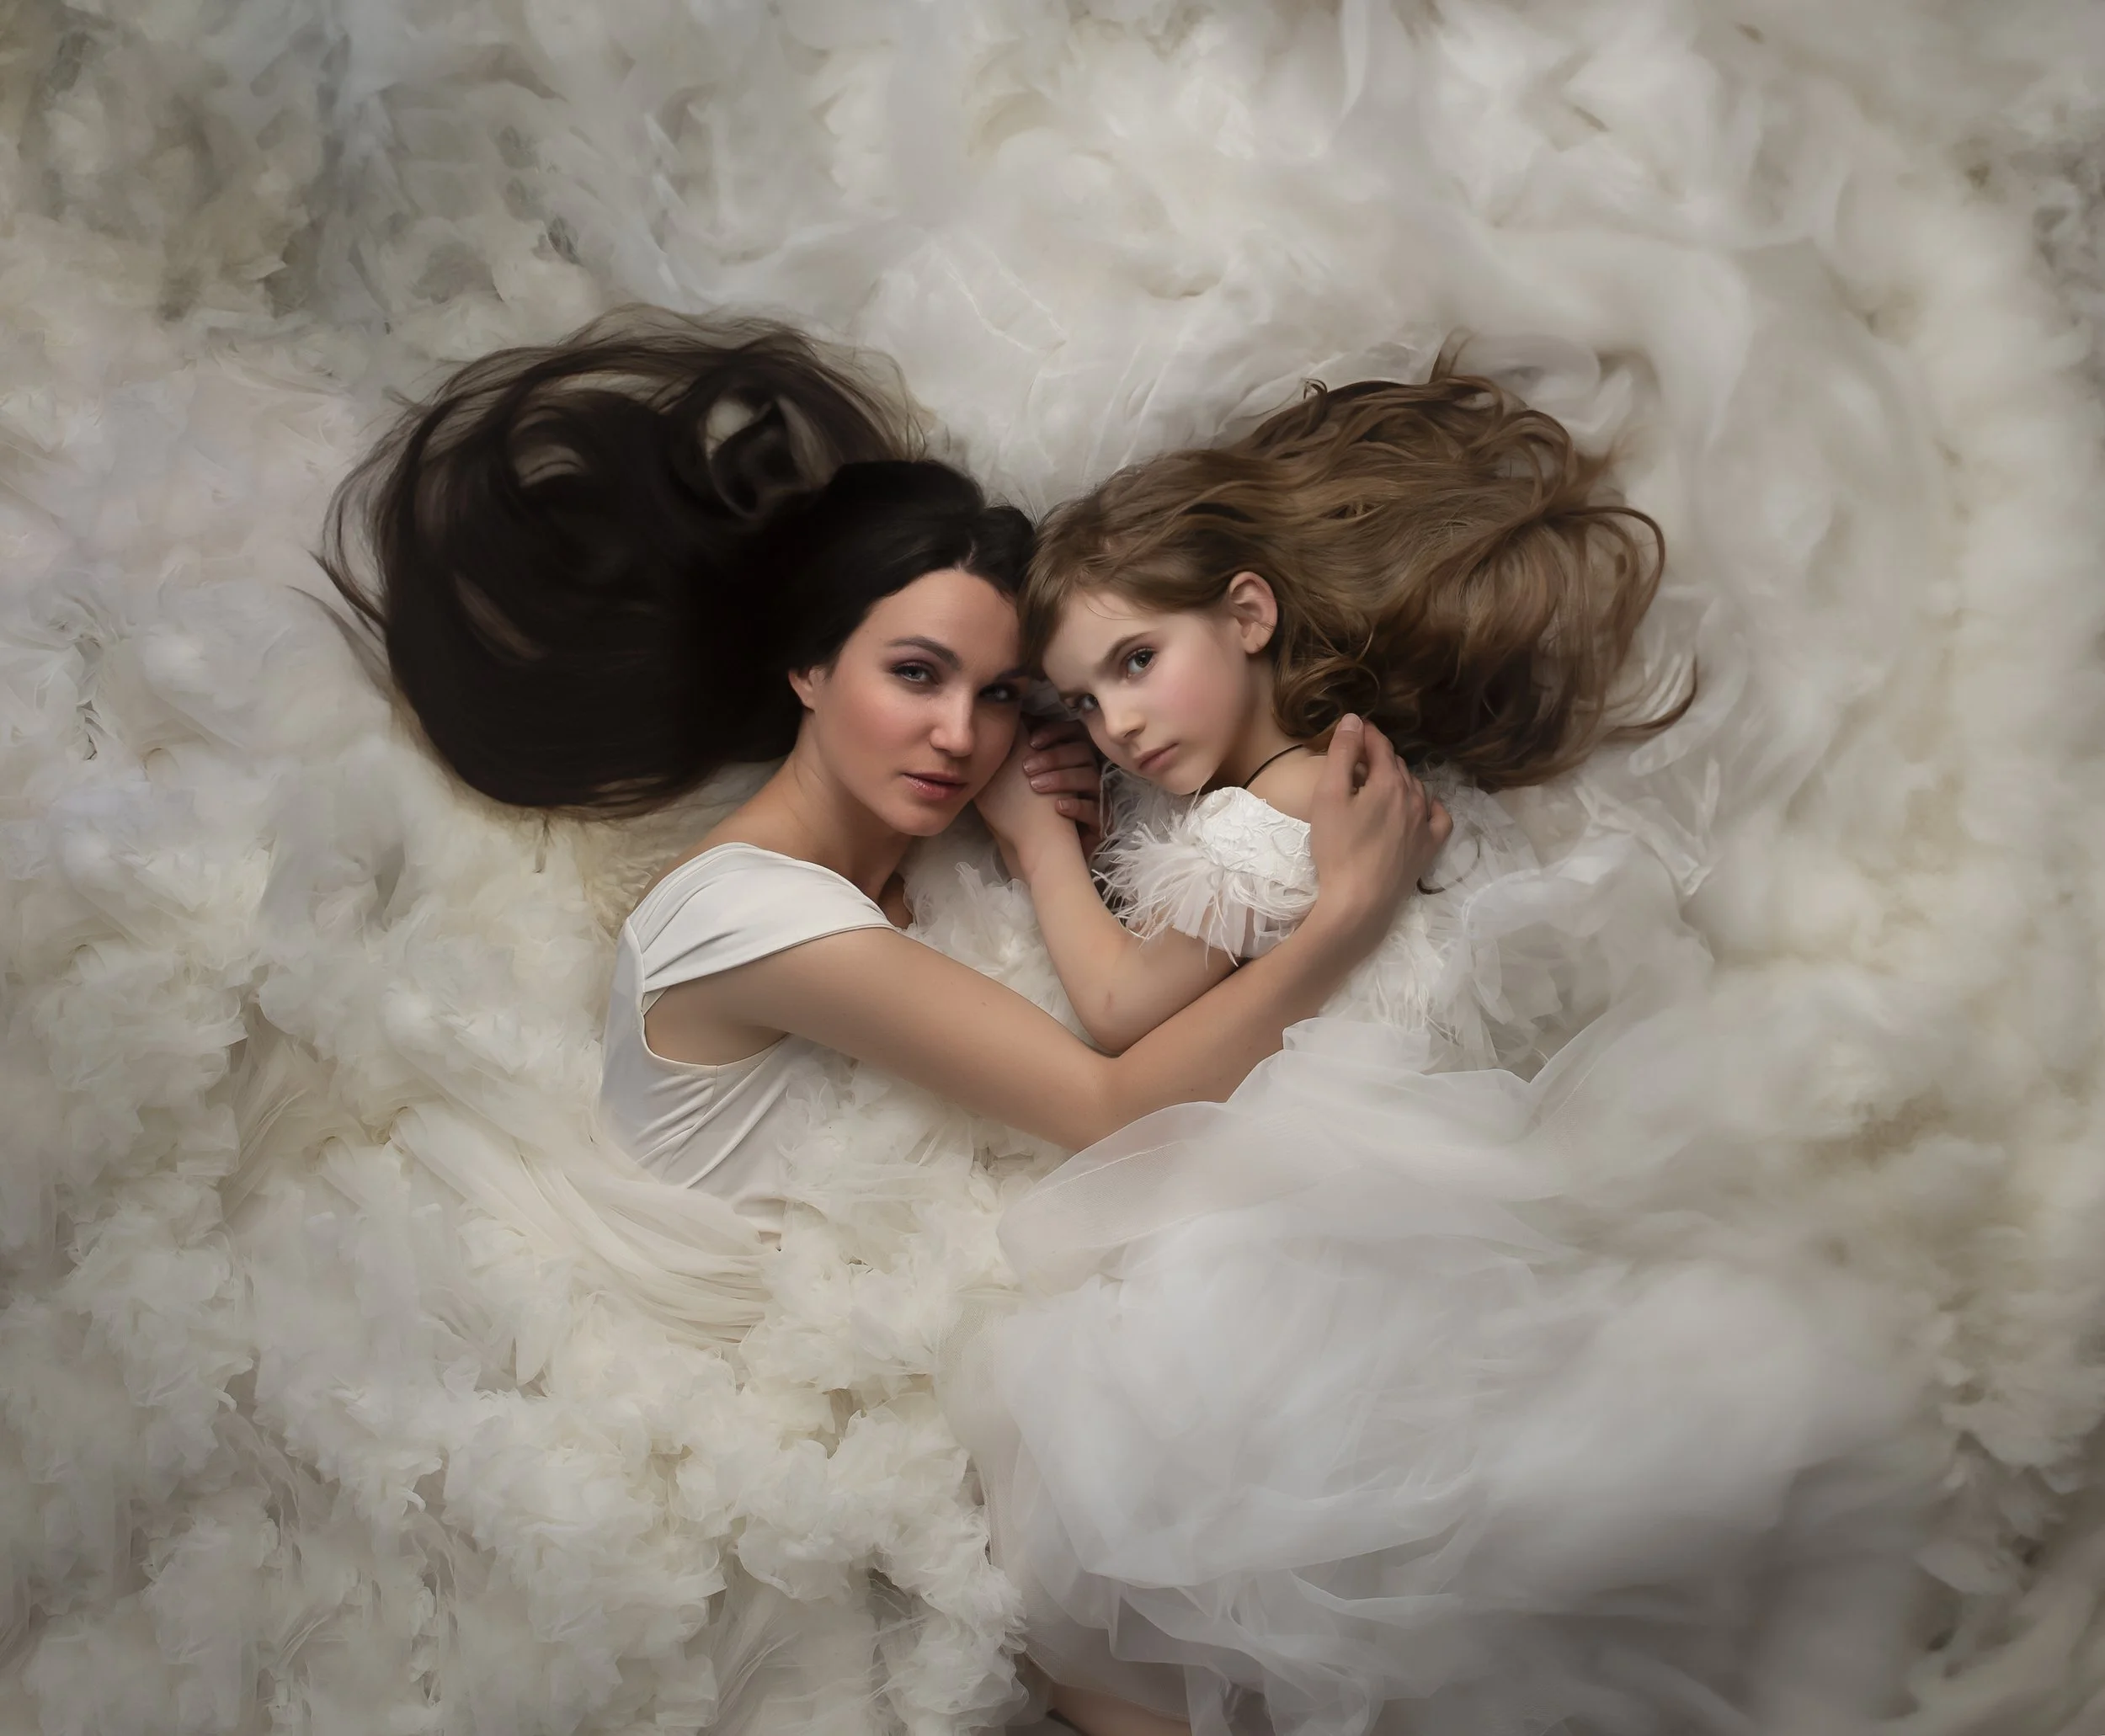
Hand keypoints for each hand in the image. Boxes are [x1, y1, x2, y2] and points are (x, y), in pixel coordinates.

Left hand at [1019, 719, 1102, 847]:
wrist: (1040, 851)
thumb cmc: (1030, 811)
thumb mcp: (1021, 780)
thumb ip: (1019, 754)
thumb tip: (1008, 727)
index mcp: (1072, 759)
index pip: (1074, 733)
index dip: (1055, 732)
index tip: (1031, 741)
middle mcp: (1088, 774)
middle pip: (1082, 753)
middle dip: (1054, 756)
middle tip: (1026, 767)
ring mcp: (1096, 798)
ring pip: (1089, 778)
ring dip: (1062, 779)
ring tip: (1035, 786)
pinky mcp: (1100, 822)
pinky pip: (1095, 810)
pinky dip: (1077, 806)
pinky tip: (1058, 807)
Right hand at [1305, 716, 1450, 951]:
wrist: (1359, 901)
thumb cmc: (1338, 848)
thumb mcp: (1329, 796)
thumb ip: (1342, 754)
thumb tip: (1354, 720)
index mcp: (1388, 781)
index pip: (1379, 746)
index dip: (1365, 733)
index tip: (1353, 728)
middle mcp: (1414, 797)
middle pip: (1397, 766)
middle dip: (1378, 757)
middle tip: (1355, 760)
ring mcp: (1425, 824)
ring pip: (1416, 788)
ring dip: (1398, 779)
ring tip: (1377, 784)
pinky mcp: (1428, 848)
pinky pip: (1438, 817)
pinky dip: (1428, 806)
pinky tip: (1419, 808)